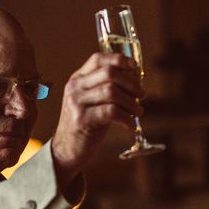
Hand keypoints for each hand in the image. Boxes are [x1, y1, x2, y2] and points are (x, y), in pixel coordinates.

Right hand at [51, 52, 143, 187]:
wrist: (67, 149)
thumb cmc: (86, 124)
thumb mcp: (91, 100)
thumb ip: (106, 87)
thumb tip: (135, 78)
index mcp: (77, 78)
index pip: (98, 59)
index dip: (120, 60)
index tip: (136, 69)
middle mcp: (74, 87)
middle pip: (109, 73)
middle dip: (131, 83)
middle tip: (141, 95)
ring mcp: (76, 103)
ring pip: (112, 92)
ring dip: (131, 102)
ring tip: (137, 112)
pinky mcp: (82, 120)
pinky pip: (111, 112)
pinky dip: (127, 118)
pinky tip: (131, 125)